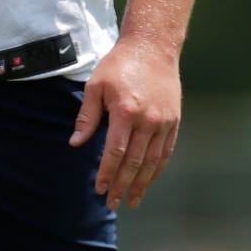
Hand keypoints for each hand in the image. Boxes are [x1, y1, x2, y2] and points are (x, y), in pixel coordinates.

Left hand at [68, 34, 181, 210]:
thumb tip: (76, 143)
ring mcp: (163, 123)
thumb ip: (87, 116)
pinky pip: (165, 152)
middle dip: (122, 186)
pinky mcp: (174, 122)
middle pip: (135, 163)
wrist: (152, 47)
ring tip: (132, 200)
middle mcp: (148, 121)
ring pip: (152, 162)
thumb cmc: (119, 64)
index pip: (115, 153)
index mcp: (126, 112)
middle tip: (113, 203)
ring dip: (142, 184)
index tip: (99, 189)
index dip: (106, 174)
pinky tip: (149, 180)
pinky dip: (157, 170)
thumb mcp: (96, 85)